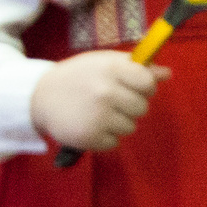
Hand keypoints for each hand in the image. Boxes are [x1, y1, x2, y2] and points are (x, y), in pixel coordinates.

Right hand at [29, 50, 165, 152]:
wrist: (39, 96)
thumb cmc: (77, 77)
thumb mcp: (102, 63)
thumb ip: (135, 67)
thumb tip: (167, 73)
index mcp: (111, 69)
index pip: (147, 82)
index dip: (144, 87)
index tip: (133, 87)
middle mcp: (106, 91)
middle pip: (142, 107)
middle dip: (129, 106)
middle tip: (108, 101)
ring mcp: (99, 115)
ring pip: (130, 126)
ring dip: (117, 122)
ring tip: (96, 112)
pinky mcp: (91, 136)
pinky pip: (115, 142)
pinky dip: (104, 137)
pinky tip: (89, 124)